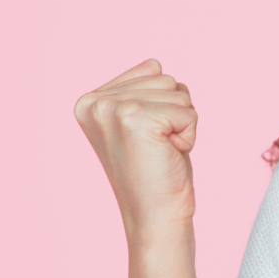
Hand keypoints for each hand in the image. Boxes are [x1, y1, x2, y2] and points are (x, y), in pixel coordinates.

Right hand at [74, 59, 198, 242]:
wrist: (155, 215)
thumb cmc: (156, 169)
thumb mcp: (141, 122)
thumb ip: (142, 90)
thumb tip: (155, 63)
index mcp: (89, 100)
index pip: (152, 69)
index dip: (163, 104)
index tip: (145, 137)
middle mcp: (94, 102)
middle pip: (166, 79)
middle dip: (174, 113)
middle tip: (156, 147)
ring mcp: (112, 109)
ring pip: (179, 92)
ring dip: (182, 123)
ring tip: (161, 150)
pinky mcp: (136, 119)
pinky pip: (189, 111)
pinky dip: (189, 134)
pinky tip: (169, 155)